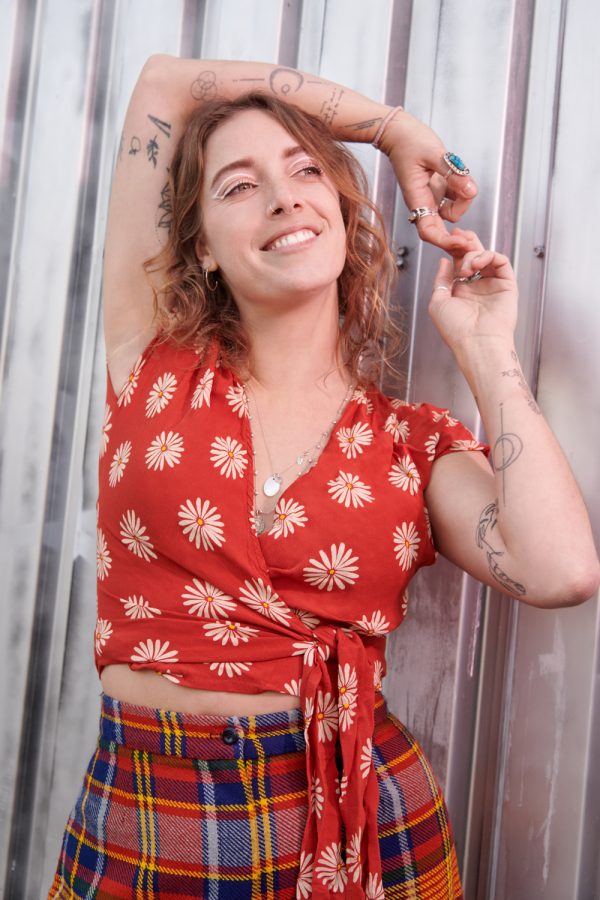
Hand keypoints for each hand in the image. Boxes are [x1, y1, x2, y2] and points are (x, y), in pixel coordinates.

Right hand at [378, 111, 477, 254]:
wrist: (399, 131)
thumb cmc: (409, 141)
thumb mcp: (434, 153)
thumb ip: (453, 174)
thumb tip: (471, 191)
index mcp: (417, 199)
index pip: (429, 231)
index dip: (445, 241)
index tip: (460, 242)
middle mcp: (424, 203)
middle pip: (441, 230)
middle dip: (456, 236)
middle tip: (471, 237)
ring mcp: (432, 197)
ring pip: (453, 212)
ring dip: (463, 201)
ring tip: (463, 178)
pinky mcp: (439, 189)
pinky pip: (456, 197)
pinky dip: (463, 190)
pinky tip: (460, 176)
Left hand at [428, 230, 517, 353]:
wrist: (476, 342)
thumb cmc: (456, 330)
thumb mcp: (438, 302)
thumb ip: (441, 280)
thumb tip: (444, 262)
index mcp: (460, 291)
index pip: (459, 263)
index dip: (454, 250)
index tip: (449, 239)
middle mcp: (477, 286)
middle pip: (474, 256)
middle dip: (467, 243)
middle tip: (459, 235)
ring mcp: (492, 285)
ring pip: (487, 257)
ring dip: (474, 254)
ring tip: (467, 266)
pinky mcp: (507, 285)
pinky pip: (501, 262)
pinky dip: (489, 256)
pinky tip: (477, 263)